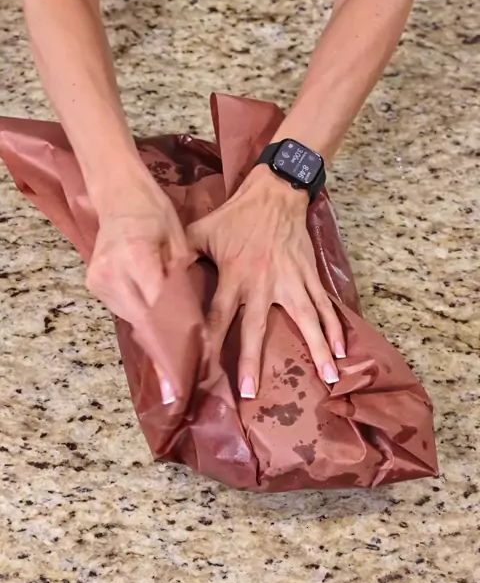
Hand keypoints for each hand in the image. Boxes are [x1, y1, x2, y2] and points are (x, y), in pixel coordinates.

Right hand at [86, 162, 188, 403]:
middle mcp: (111, 273)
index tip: (189, 369)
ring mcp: (99, 281)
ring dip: (154, 339)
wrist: (119, 195)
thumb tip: (193, 325)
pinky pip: (124, 312)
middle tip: (183, 382)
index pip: (159, 310)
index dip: (176, 341)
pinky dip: (143, 323)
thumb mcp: (179, 245)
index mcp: (136, 257)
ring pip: (133, 321)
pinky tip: (159, 340)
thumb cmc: (155, 213)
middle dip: (165, 351)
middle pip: (143, 323)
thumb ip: (183, 283)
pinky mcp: (94, 285)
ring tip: (175, 367)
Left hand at [187, 165, 345, 397]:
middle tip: (251, 391)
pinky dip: (334, 327)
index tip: (205, 371)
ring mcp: (290, 280)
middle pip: (256, 327)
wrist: (275, 191)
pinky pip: (323, 304)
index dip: (211, 343)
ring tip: (328, 377)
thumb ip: (182, 255)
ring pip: (305, 320)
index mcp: (234, 275)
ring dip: (316, 349)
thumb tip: (158, 276)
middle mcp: (262, 283)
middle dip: (253, 360)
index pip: (219, 316)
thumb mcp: (201, 231)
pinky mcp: (308, 274)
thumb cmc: (235, 215)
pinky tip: (341, 350)